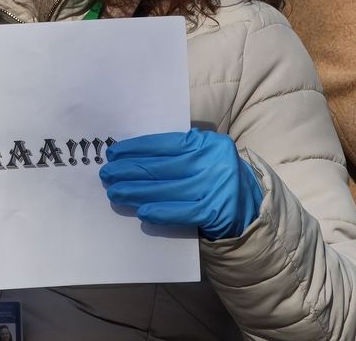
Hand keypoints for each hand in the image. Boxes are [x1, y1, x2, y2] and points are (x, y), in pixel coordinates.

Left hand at [101, 129, 264, 239]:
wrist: (249, 205)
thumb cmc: (214, 177)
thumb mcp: (201, 156)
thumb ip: (175, 153)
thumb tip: (131, 156)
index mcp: (207, 142)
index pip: (164, 144)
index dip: (136, 148)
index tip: (114, 154)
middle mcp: (213, 161)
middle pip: (162, 167)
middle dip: (129, 171)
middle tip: (106, 175)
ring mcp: (216, 187)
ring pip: (167, 190)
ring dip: (136, 192)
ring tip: (115, 192)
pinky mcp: (217, 212)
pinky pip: (182, 212)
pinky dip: (160, 211)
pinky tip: (141, 210)